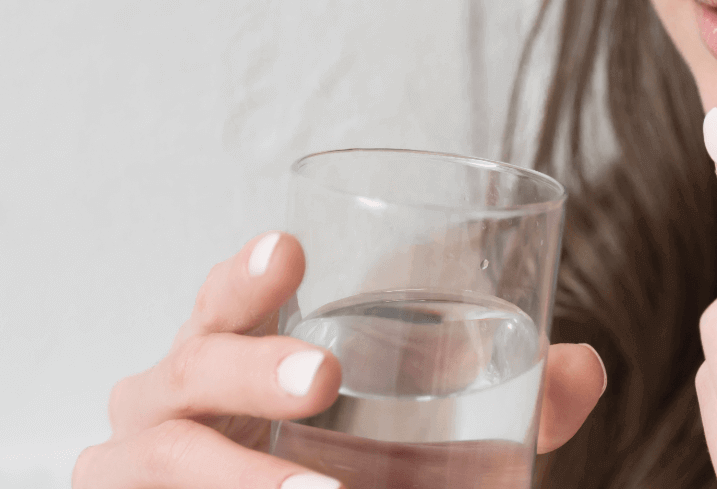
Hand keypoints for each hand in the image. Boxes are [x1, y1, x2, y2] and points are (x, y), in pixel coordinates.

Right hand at [74, 232, 606, 488]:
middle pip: (191, 364)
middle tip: (323, 375)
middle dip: (252, 364)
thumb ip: (509, 399)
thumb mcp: (430, 433)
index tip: (291, 250)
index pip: (228, 297)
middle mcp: (171, 396)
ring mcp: (134, 463)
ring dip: (245, 474)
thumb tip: (582, 367)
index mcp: (232, 351)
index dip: (250, 273)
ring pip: (170, 452)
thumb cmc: (342, 464)